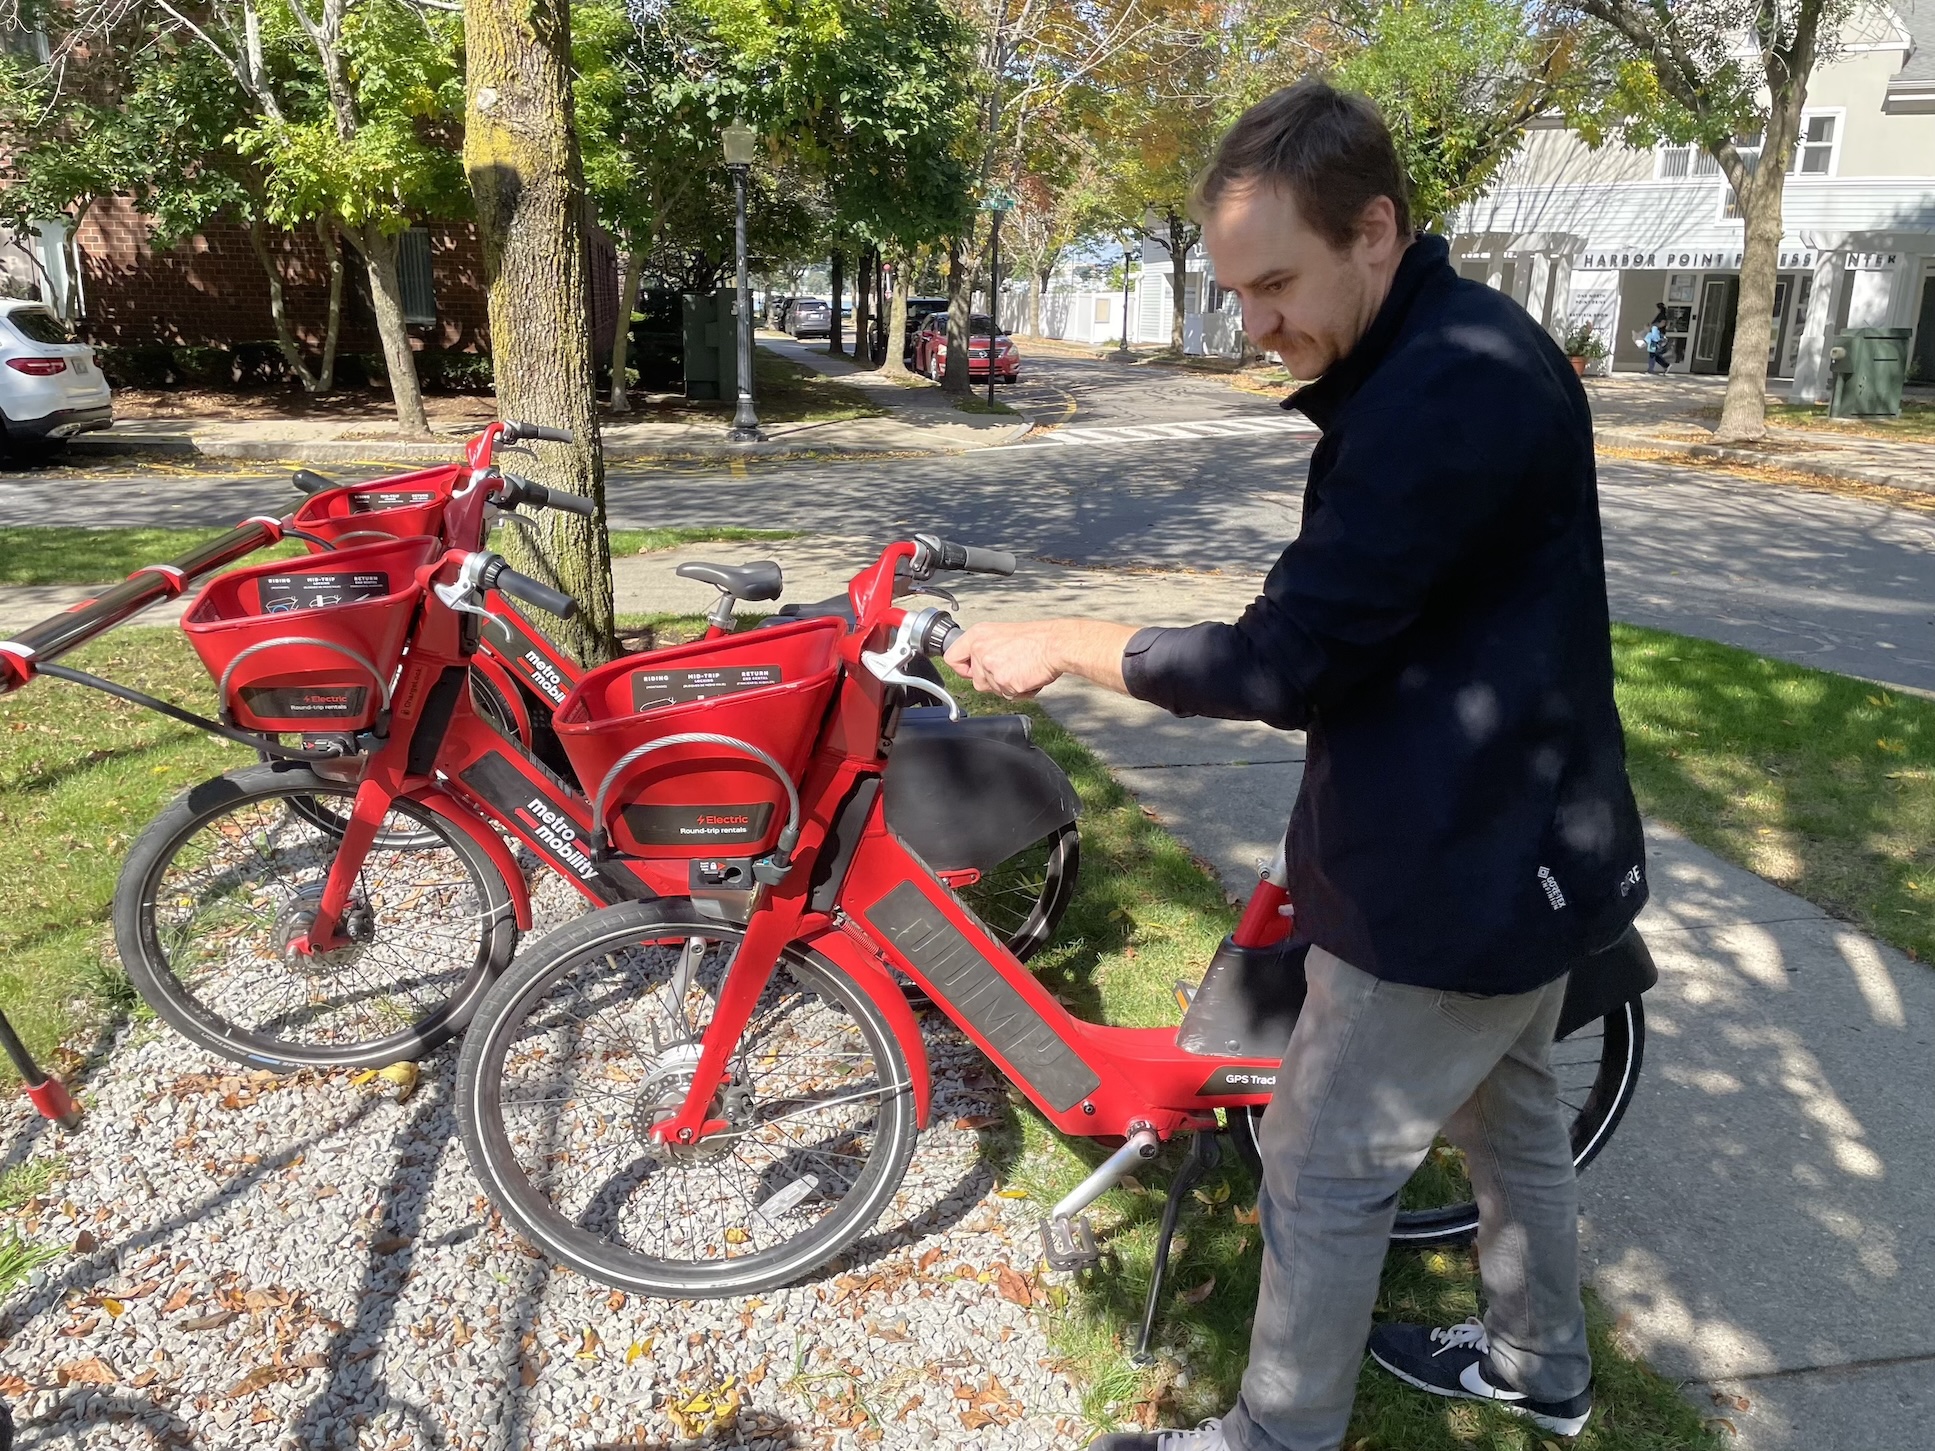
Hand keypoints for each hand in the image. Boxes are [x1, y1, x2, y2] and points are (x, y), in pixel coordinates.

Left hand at [944, 620, 1066, 698]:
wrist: (1055, 644)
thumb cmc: (1036, 639)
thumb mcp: (1002, 634)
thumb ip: (985, 649)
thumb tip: (977, 666)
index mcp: (977, 635)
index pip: (952, 658)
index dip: (963, 669)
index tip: (971, 671)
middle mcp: (980, 650)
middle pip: (976, 681)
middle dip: (993, 681)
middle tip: (1011, 667)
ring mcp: (991, 667)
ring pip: (993, 690)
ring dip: (1008, 686)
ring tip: (1022, 669)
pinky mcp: (1004, 682)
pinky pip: (1008, 695)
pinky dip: (1020, 691)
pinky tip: (1028, 676)